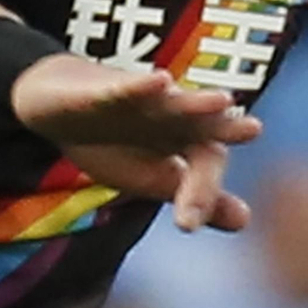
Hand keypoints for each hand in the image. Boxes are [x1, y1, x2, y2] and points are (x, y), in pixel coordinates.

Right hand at [11, 53, 260, 232]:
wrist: (55, 105)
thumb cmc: (110, 141)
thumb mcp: (152, 177)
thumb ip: (197, 196)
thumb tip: (246, 221)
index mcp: (184, 140)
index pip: (206, 163)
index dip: (203, 194)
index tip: (185, 225)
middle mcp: (170, 116)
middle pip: (201, 125)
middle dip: (225, 127)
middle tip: (252, 130)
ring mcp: (141, 100)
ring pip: (172, 100)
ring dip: (195, 101)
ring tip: (221, 101)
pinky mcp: (106, 88)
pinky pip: (126, 86)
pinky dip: (141, 86)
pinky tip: (158, 82)